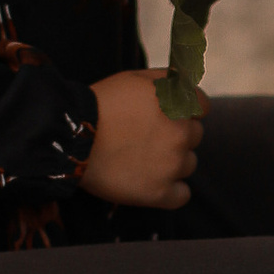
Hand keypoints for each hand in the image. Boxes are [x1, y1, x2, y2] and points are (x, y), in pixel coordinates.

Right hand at [76, 68, 204, 207]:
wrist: (71, 137)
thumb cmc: (101, 103)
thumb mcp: (135, 78)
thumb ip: (169, 78)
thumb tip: (189, 81)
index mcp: (178, 104)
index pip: (202, 107)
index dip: (184, 110)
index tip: (165, 116)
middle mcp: (181, 133)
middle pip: (194, 136)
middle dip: (175, 135)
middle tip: (145, 137)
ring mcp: (172, 165)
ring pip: (188, 164)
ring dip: (172, 161)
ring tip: (141, 158)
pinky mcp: (159, 192)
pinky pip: (182, 195)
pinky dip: (170, 190)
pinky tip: (149, 182)